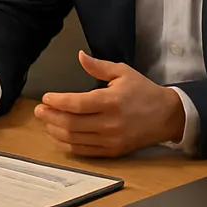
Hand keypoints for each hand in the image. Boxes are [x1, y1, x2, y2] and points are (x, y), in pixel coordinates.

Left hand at [33, 52, 184, 157]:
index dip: (58, 102)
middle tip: (39, 110)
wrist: (167, 117)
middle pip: (71, 123)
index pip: (77, 104)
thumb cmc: (144, 92)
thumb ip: (99, 66)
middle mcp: (110, 123)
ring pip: (75, 139)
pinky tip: (59, 136)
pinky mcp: (112, 151)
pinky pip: (84, 151)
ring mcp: (111, 140)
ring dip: (55, 131)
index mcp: (111, 101)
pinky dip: (67, 144)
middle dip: (50, 117)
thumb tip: (80, 55)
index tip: (46, 97)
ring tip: (45, 122)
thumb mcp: (123, 73)